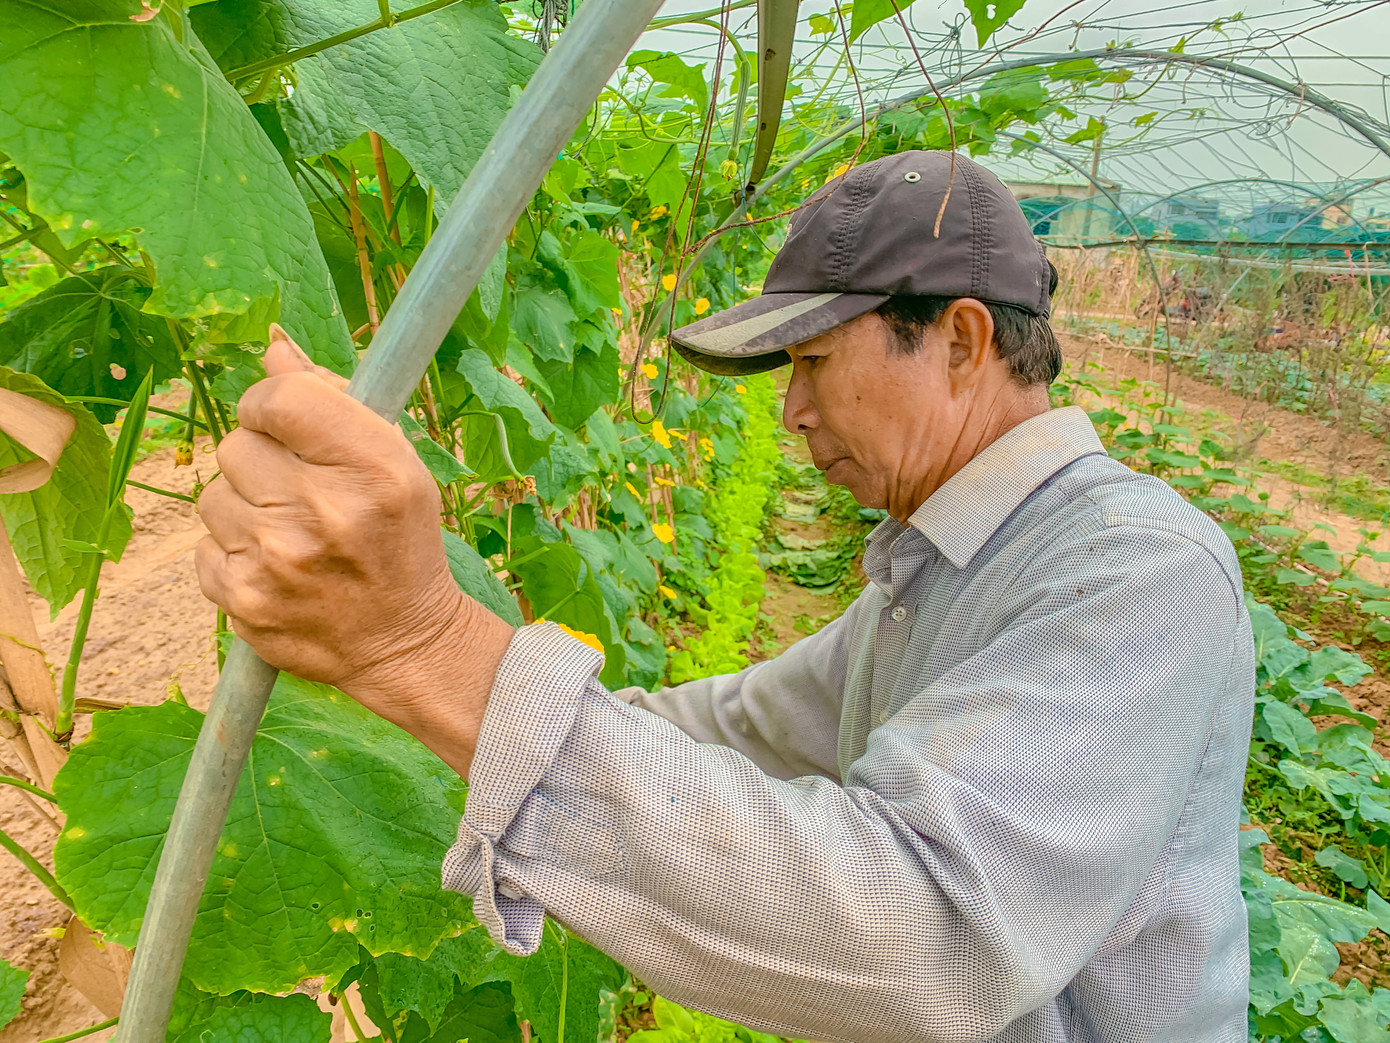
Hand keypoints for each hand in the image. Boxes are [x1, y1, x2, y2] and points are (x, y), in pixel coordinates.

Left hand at [194, 325, 514, 775]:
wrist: (403, 642)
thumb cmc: (399, 541)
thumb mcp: (396, 463)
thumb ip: (332, 401)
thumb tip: (274, 346)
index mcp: (373, 470)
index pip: (279, 398)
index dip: (274, 404)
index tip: (289, 425)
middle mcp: (323, 513)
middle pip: (236, 444)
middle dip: (262, 460)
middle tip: (300, 490)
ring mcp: (277, 561)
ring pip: (213, 496)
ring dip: (245, 508)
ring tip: (290, 534)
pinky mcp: (243, 600)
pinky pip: (206, 547)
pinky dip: (234, 553)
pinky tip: (276, 567)